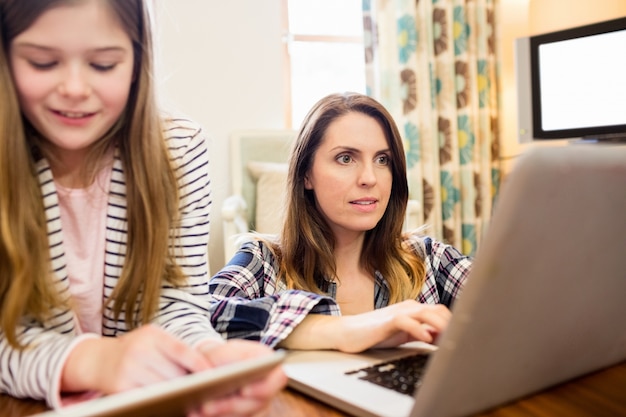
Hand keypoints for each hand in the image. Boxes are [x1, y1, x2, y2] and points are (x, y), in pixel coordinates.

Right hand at [62, 324, 211, 393]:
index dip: (199, 364)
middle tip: (200, 390)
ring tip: (186, 397)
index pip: (182, 351)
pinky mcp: (120, 387)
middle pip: (174, 374)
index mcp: (152, 335)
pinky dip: (158, 401)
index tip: (213, 375)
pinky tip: (166, 403)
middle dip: (187, 384)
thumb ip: (174, 350)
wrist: (96, 359)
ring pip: (162, 388)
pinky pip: (147, 397)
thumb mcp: (152, 340)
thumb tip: (203, 369)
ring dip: (175, 395)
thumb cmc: (134, 350)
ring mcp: (128, 369)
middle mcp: (139, 350)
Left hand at [188, 340, 286, 416]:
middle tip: (206, 405)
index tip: (243, 389)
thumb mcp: (225, 350)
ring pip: (243, 415)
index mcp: (270, 366)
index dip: (263, 387)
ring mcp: (256, 405)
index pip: (278, 379)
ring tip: (195, 410)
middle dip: (229, 406)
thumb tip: (233, 369)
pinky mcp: (242, 415)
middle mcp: (268, 388)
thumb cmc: (221, 356)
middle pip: (257, 403)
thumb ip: (231, 357)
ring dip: (219, 414)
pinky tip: (194, 413)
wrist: (213, 366)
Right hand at [337, 300, 451, 351]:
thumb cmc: (375, 334)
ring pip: (426, 313)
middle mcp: (409, 307)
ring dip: (441, 325)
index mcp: (414, 310)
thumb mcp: (403, 334)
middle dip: (453, 324)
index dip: (454, 324)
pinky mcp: (388, 320)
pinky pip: (407, 322)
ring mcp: (398, 312)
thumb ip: (422, 333)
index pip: (441, 312)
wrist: (348, 332)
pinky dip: (419, 329)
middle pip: (438, 310)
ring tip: (451, 338)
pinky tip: (426, 338)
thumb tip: (441, 337)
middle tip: (462, 340)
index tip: (463, 337)